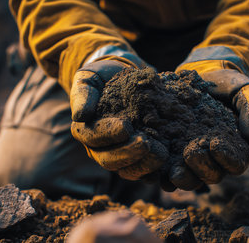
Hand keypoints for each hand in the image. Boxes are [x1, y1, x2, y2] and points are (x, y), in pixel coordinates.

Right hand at [70, 59, 166, 180]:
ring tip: (161, 154)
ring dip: (144, 165)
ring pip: (129, 170)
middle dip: (128, 153)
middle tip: (146, 144)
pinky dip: (157, 170)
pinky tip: (169, 164)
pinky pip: (145, 171)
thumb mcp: (89, 81)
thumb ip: (83, 95)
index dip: (109, 134)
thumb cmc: (102, 79)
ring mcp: (120, 156)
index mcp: (86, 132)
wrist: (121, 77)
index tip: (126, 126)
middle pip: (110, 160)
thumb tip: (79, 115)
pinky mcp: (138, 159)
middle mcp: (100, 149)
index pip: (94, 138)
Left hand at [167, 69, 248, 189]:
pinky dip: (161, 172)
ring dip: (181, 178)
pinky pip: (168, 169)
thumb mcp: (245, 94)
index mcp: (235, 149)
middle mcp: (213, 158)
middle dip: (201, 169)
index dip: (226, 159)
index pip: (235, 164)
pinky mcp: (173, 151)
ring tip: (172, 172)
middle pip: (211, 176)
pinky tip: (154, 168)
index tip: (215, 145)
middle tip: (191, 154)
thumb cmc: (230, 85)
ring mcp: (192, 156)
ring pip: (189, 178)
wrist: (206, 74)